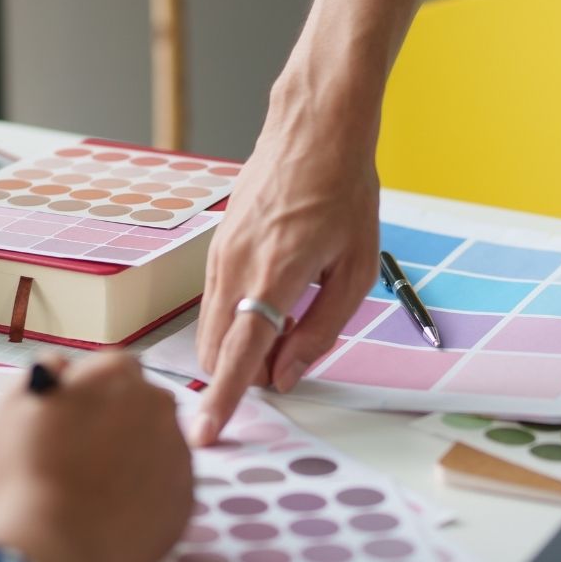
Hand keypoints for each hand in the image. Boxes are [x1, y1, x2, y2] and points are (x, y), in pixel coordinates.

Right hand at [0, 353, 192, 561]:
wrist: (56, 554)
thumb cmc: (26, 476)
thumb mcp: (14, 409)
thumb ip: (44, 373)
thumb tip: (63, 367)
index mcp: (117, 376)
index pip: (114, 365)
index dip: (91, 390)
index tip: (72, 417)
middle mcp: (158, 406)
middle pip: (143, 402)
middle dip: (121, 418)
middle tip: (84, 455)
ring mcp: (178, 453)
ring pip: (160, 443)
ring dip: (138, 454)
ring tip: (100, 489)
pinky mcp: (187, 498)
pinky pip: (168, 484)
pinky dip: (149, 493)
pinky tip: (117, 514)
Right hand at [193, 91, 380, 443]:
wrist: (314, 127)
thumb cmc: (344, 192)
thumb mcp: (356, 267)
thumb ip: (321, 328)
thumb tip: (287, 373)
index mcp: (276, 274)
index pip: (240, 353)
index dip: (224, 400)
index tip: (205, 435)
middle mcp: (236, 266)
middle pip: (219, 350)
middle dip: (244, 373)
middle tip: (291, 357)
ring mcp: (219, 254)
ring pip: (212, 328)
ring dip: (240, 346)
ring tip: (291, 317)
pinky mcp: (216, 245)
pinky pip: (215, 301)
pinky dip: (236, 319)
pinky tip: (274, 297)